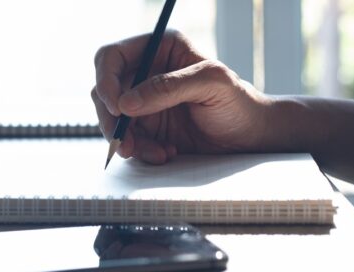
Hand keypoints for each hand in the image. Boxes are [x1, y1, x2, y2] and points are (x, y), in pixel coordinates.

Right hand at [92, 30, 271, 163]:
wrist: (249, 137)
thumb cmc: (239, 103)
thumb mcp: (211, 85)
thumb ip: (168, 87)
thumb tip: (126, 102)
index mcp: (159, 48)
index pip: (112, 56)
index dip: (106, 81)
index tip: (118, 107)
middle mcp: (145, 71)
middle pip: (103, 90)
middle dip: (111, 119)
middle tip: (123, 142)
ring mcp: (143, 100)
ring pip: (111, 118)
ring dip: (126, 139)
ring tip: (154, 152)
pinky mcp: (145, 126)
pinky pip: (126, 138)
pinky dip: (140, 150)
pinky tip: (164, 153)